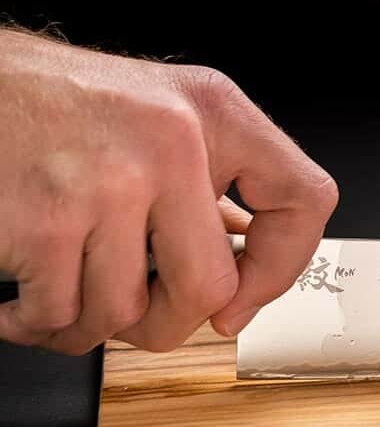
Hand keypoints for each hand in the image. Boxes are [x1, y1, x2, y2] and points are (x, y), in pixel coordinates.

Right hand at [0, 30, 337, 353]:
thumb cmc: (54, 102)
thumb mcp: (159, 111)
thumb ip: (211, 178)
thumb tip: (251, 269)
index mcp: (212, 111)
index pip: (305, 198)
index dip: (282, 265)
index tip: (245, 294)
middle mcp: (171, 142)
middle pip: (208, 289)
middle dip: (168, 321)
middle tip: (138, 309)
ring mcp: (108, 183)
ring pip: (126, 314)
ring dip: (90, 324)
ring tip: (65, 292)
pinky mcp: (43, 221)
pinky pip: (60, 315)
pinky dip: (35, 323)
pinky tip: (22, 297)